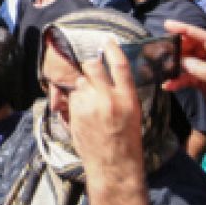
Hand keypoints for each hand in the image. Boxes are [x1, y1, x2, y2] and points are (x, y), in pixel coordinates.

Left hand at [68, 39, 143, 176]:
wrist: (113, 165)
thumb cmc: (127, 141)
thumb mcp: (133, 114)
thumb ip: (121, 93)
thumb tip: (109, 76)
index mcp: (127, 98)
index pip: (120, 65)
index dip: (113, 49)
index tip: (107, 39)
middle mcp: (108, 98)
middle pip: (92, 66)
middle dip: (90, 66)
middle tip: (91, 73)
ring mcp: (89, 104)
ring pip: (79, 82)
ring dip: (82, 87)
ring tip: (90, 103)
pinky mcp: (75, 112)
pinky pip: (72, 96)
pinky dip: (75, 100)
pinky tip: (83, 113)